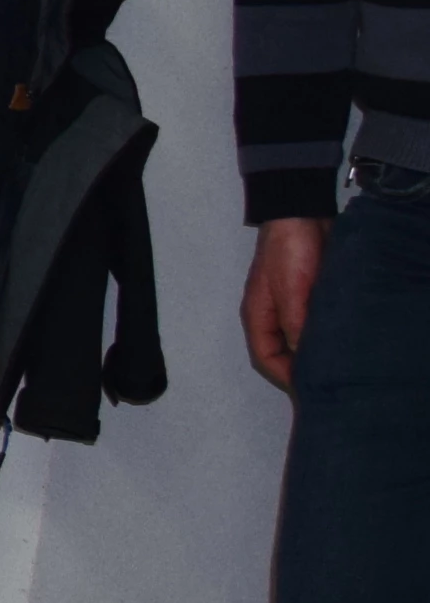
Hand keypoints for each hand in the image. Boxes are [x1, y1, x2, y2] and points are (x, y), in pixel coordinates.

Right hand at [245, 215, 330, 389]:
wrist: (302, 212)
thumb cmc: (289, 252)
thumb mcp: (291, 292)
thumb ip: (295, 327)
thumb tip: (305, 361)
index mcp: (259, 316)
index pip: (266, 358)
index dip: (286, 377)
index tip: (314, 390)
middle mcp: (273, 315)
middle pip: (282, 352)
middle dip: (301, 370)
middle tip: (329, 384)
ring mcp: (292, 305)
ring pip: (301, 339)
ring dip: (316, 353)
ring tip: (340, 367)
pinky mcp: (312, 295)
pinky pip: (317, 324)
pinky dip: (327, 336)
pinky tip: (344, 342)